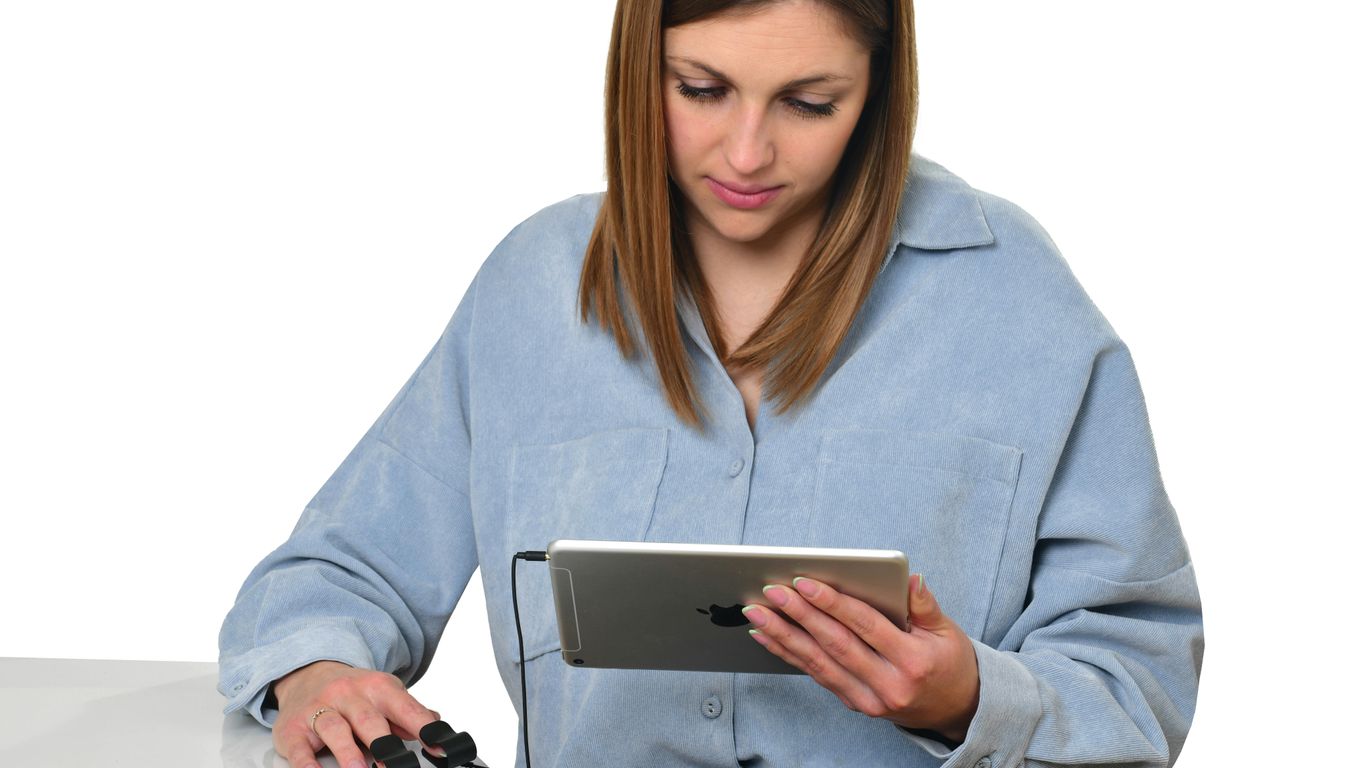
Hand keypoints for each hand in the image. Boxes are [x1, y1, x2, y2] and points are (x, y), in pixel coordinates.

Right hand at [270, 660, 442, 767]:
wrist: (307, 674)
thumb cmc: (351, 692)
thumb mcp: (383, 694)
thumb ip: (408, 713)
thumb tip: (436, 724)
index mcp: (377, 687)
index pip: (404, 708)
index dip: (423, 728)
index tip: (439, 747)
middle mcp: (348, 695)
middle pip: (369, 719)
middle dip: (384, 744)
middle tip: (397, 765)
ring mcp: (319, 710)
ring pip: (335, 729)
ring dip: (348, 754)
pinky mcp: (293, 729)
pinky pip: (300, 748)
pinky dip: (307, 765)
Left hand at [742, 574, 979, 741]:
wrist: (955, 709)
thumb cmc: (948, 662)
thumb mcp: (946, 631)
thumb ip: (924, 604)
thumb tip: (909, 577)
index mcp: (913, 661)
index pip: (865, 626)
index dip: (832, 603)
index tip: (804, 582)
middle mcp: (888, 685)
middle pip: (835, 644)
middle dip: (799, 615)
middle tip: (771, 592)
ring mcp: (869, 699)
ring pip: (819, 663)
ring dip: (783, 636)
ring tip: (757, 613)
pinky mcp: (855, 704)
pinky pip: (817, 675)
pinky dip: (790, 654)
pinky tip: (768, 636)